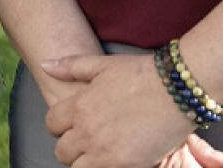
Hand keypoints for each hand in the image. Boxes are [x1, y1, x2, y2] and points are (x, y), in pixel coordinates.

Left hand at [42, 53, 222, 167]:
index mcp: (78, 106)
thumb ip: (71, 67)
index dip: (60, 126)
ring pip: (78, 167)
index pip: (51, 125)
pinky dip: (106, 166)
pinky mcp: (124, 165)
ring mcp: (104, 151)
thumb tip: (45, 64)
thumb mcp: (103, 65)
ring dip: (86, 161)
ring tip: (102, 152)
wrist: (177, 90)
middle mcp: (86, 131)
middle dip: (72, 147)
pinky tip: (118, 157)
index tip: (73, 125)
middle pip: (62, 151)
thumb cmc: (142, 74)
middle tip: (89, 141)